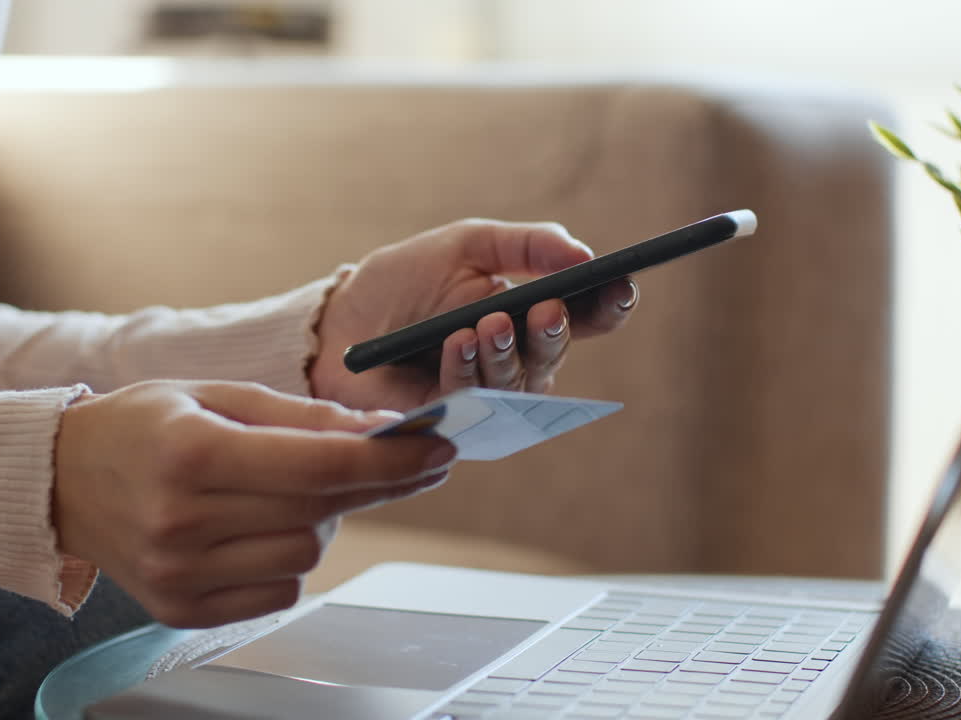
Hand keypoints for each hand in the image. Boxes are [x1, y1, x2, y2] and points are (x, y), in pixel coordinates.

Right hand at [52, 380, 454, 627]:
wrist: (60, 480)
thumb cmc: (145, 426)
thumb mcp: (219, 396)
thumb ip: (303, 416)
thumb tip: (383, 431)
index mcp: (191, 455)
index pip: (316, 467)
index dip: (388, 461)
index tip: (437, 449)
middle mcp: (182, 522)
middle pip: (320, 515)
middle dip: (371, 483)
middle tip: (398, 458)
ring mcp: (178, 575)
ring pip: (306, 557)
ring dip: (323, 521)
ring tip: (292, 490)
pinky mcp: (180, 610)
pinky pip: (277, 593)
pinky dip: (289, 560)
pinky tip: (263, 527)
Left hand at [310, 219, 637, 410]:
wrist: (338, 321)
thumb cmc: (402, 283)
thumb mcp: (466, 245)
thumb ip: (526, 246)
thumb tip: (581, 252)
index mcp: (529, 315)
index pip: (586, 317)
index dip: (610, 304)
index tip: (622, 284)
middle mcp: (516, 358)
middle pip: (555, 354)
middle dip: (555, 332)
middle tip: (549, 308)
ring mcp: (485, 394)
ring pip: (516, 381)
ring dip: (506, 351)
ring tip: (491, 321)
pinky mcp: (450, 419)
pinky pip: (469, 398)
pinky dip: (465, 366)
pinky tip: (458, 341)